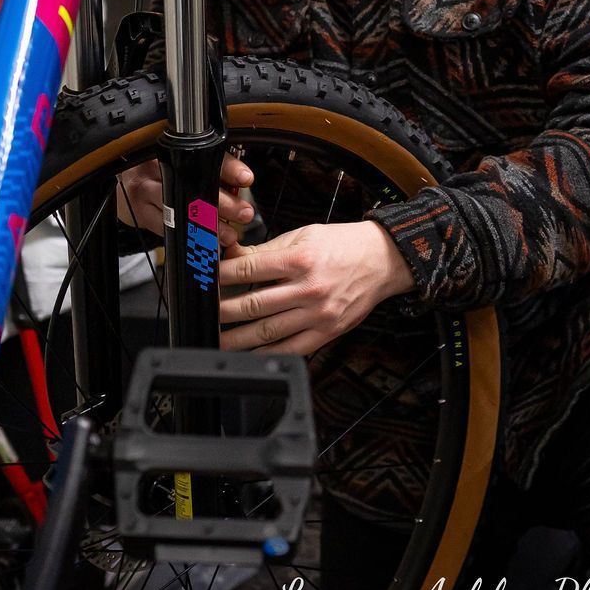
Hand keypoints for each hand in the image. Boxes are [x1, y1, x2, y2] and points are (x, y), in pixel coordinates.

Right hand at [116, 152, 254, 249]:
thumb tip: (243, 180)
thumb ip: (212, 167)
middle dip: (223, 202)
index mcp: (171, 149)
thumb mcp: (186, 162)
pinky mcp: (139, 212)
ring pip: (180, 209)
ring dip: (208, 224)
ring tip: (228, 234)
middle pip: (193, 185)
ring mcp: (144, 190)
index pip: (204, 156)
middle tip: (244, 213)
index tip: (246, 178)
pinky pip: (165, 228)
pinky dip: (188, 237)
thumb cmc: (162, 170)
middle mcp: (155, 166)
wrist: (128, 184)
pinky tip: (203, 243)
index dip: (227, 168)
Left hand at [218, 220, 413, 354]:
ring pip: (268, 331)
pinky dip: (268, 354)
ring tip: (218, 339)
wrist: (382, 260)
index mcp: (300, 259)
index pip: (250, 270)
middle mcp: (308, 288)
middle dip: (224, 310)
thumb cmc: (342, 245)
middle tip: (206, 313)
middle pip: (254, 304)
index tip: (207, 279)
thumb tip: (233, 257)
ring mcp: (318, 314)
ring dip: (238, 338)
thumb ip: (267, 250)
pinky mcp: (327, 332)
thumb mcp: (303, 236)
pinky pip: (292, 349)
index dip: (222, 276)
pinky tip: (250, 354)